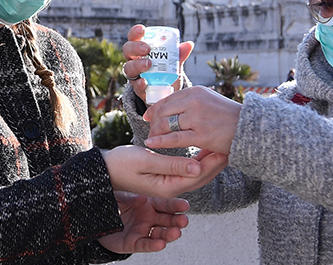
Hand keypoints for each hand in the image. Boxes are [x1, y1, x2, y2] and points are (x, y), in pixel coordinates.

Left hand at [98, 192, 189, 253]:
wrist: (96, 219)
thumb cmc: (111, 205)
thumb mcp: (118, 196)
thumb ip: (130, 197)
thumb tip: (142, 198)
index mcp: (148, 204)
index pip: (165, 204)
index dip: (175, 205)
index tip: (185, 205)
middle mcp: (149, 218)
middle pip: (167, 220)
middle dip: (176, 221)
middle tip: (183, 221)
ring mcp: (143, 231)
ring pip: (160, 234)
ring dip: (169, 234)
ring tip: (176, 233)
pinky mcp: (135, 243)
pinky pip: (146, 245)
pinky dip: (154, 245)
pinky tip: (161, 244)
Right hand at [100, 145, 224, 198]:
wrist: (103, 171)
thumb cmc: (120, 163)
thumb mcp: (145, 161)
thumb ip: (172, 164)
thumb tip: (197, 168)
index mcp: (168, 186)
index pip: (199, 175)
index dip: (214, 161)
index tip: (225, 146)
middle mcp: (170, 188)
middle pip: (201, 177)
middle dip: (216, 161)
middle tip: (229, 144)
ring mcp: (167, 184)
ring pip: (195, 174)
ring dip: (209, 161)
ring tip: (220, 144)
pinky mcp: (164, 178)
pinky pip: (186, 171)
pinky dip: (197, 161)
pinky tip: (202, 150)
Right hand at [122, 24, 193, 101]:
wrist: (166, 92)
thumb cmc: (165, 71)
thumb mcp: (173, 62)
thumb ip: (178, 54)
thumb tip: (189, 44)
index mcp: (140, 49)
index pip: (133, 38)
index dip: (135, 32)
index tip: (142, 29)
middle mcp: (133, 60)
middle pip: (128, 50)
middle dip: (135, 47)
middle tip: (147, 49)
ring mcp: (134, 74)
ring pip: (128, 68)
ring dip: (137, 65)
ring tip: (148, 64)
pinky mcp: (137, 88)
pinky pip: (135, 85)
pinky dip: (140, 83)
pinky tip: (145, 82)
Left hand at [143, 86, 241, 153]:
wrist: (251, 127)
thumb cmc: (230, 117)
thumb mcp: (209, 101)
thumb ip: (192, 102)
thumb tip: (174, 107)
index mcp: (195, 92)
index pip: (167, 99)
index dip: (154, 109)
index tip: (148, 117)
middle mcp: (194, 101)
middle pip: (163, 110)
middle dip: (153, 122)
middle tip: (149, 131)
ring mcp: (197, 117)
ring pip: (166, 123)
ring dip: (156, 132)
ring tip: (151, 139)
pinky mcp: (201, 134)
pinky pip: (174, 138)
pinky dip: (160, 141)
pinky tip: (151, 144)